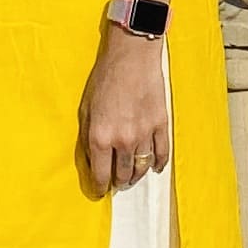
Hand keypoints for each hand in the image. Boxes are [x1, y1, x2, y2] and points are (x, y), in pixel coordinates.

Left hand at [81, 28, 172, 194]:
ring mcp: (144, 134)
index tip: (99, 190)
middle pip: (122, 175)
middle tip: (115, 181)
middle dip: (117, 181)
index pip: (101, 175)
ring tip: (131, 175)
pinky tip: (155, 167)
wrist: (131, 57)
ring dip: (135, 175)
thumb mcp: (85, 109)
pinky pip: (161, 153)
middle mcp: (122, 140)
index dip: (99, 187)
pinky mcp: (160, 125)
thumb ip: (87, 137)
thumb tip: (92, 159)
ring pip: (141, 168)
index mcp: (100, 137)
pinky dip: (158, 163)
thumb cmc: (104, 79)